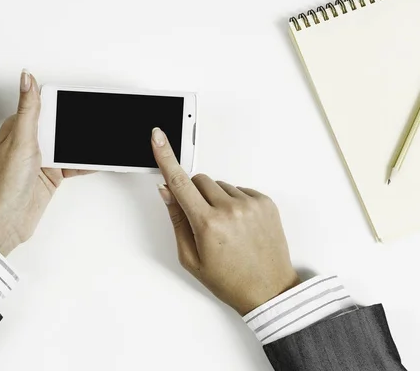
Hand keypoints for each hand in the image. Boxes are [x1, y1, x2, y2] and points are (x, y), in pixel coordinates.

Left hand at [0, 70, 92, 255]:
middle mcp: (29, 142)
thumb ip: (28, 110)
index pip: (43, 106)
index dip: (61, 100)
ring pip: (68, 144)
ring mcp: (41, 160)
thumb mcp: (20, 141)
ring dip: (83, 143)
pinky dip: (86, 162)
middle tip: (98, 118)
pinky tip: (98, 159)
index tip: (79, 96)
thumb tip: (27, 78)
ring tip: (103, 138)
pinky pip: (72, 164)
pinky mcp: (50, 176)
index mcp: (17, 128)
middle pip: (59, 125)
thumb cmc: (3, 185)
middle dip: (77, 123)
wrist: (5, 223)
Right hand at [151, 128, 299, 315]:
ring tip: (225, 227)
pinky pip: (239, 189)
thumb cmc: (229, 279)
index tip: (158, 137)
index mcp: (208, 224)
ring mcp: (250, 204)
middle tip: (201, 218)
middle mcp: (230, 209)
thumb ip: (177, 220)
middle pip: (199, 180)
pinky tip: (239, 224)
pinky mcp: (265, 202)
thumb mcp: (191, 257)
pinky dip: (234, 202)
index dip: (166, 157)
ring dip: (215, 198)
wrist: (269, 290)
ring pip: (219, 185)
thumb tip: (167, 192)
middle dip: (193, 193)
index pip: (180, 183)